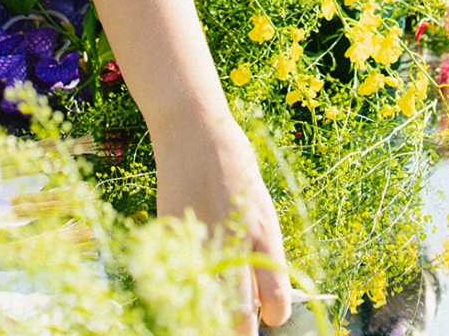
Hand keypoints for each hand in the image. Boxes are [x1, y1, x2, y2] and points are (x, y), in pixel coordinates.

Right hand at [150, 110, 291, 331]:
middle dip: (241, 333)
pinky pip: (179, 281)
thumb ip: (259, 247)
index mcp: (264, 232)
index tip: (269, 316)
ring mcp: (200, 242)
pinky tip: (188, 285)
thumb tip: (258, 293)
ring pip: (207, 309)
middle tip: (239, 330)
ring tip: (214, 312)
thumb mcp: (257, 204)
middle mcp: (234, 242)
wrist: (195, 132)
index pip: (276, 298)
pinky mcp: (172, 238)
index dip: (275, 316)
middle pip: (239, 318)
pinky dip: (184, 291)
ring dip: (211, 318)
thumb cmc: (233, 165)